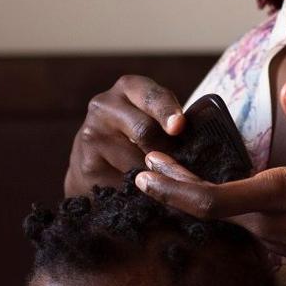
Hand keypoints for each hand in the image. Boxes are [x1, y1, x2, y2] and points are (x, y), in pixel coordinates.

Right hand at [64, 75, 186, 195]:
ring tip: (169, 187)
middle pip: (144, 131)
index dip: (166, 111)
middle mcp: (104, 106)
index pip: (151, 96)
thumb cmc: (136, 137)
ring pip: (135, 161)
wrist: (92, 162)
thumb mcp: (153, 118)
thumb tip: (199, 143)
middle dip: (167, 152)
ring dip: (157, 177)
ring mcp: (91, 135)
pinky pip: (122, 182)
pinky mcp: (86, 165)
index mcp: (128, 88)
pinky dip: (140, 193)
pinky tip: (148, 197)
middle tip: (184, 170)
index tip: (178, 126)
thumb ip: (172, 123)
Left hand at [136, 79, 285, 285]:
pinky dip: (217, 205)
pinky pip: (241, 223)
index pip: (212, 198)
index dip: (175, 185)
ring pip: (222, 218)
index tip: (148, 169)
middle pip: (206, 210)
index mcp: (282, 198)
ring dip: (191, 197)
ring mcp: (277, 239)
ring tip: (167, 173)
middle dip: (171, 189)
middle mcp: (270, 225)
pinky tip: (214, 190)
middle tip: (143, 169)